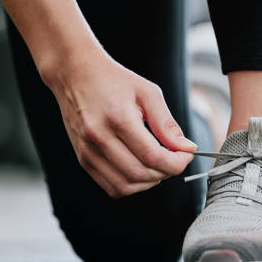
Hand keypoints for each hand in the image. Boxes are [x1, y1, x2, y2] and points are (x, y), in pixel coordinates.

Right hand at [43, 44, 195, 196]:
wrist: (75, 74)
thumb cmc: (113, 80)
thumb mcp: (147, 93)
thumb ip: (167, 124)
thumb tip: (187, 148)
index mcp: (118, 119)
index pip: (153, 156)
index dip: (176, 162)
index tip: (186, 154)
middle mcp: (99, 138)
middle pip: (140, 174)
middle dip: (166, 172)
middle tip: (175, 158)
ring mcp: (88, 151)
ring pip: (125, 186)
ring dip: (149, 181)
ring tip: (158, 164)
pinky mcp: (83, 159)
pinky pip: (111, 187)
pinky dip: (132, 185)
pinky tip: (140, 168)